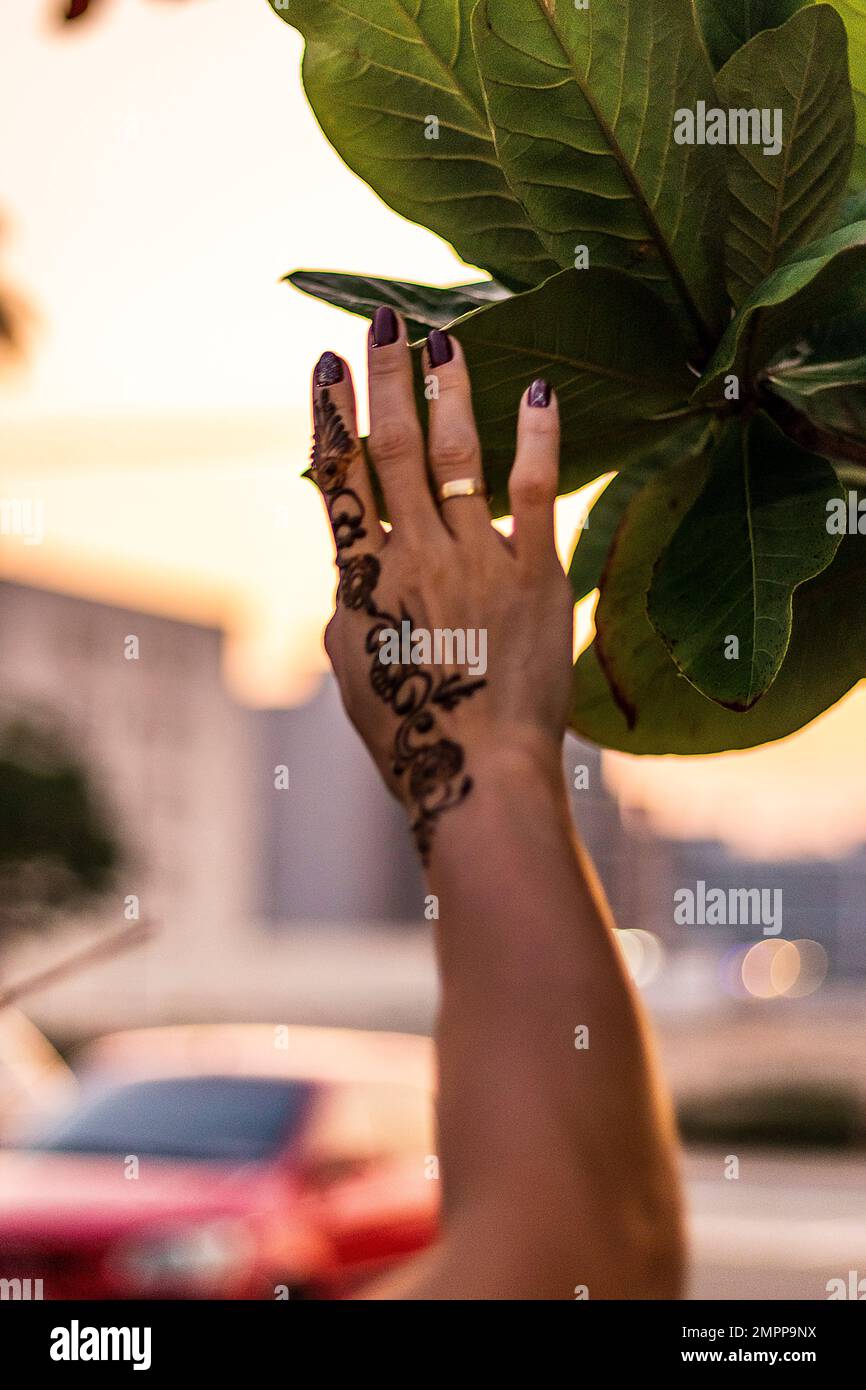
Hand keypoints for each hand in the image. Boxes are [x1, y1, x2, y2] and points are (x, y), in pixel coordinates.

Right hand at [310, 308, 573, 861]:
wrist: (480, 769)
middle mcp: (415, 555)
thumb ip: (352, 602)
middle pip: (394, 449)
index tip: (327, 365)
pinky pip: (537, 490)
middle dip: (386, 381)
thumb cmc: (410, 729)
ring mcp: (477, 559)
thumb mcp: (353, 667)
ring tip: (445, 341)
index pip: (339, 480)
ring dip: (449, 393)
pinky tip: (539, 391)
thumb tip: (360, 565)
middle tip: (383, 324)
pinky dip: (537, 437)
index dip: (330, 418)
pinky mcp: (535, 573)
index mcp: (364, 578)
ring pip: (457, 456)